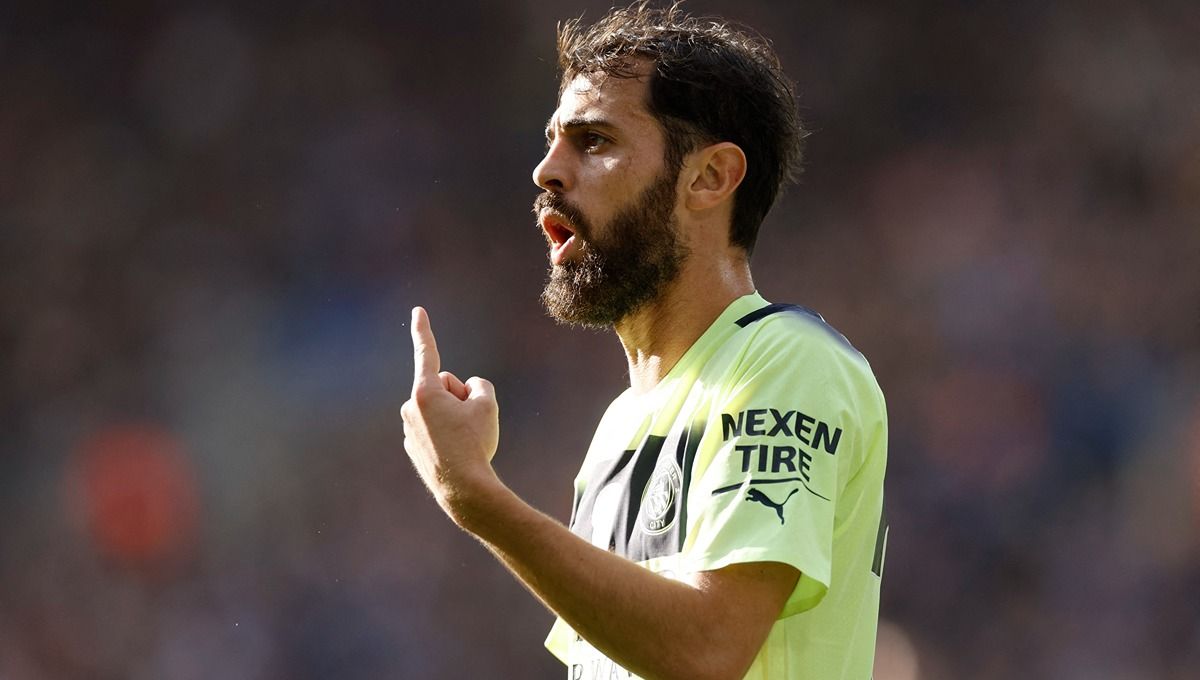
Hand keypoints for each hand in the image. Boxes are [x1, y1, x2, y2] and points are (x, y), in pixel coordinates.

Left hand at [401, 307, 499, 518]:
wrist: (465, 490)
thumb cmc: (476, 443)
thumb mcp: (488, 403)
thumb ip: (478, 384)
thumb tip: (467, 389)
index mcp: (424, 392)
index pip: (427, 352)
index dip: (423, 329)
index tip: (418, 310)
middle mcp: (410, 408)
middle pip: (444, 387)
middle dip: (459, 397)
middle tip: (471, 422)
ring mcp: (409, 430)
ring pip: (441, 411)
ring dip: (455, 418)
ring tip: (465, 442)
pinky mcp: (413, 448)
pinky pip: (436, 430)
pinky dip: (448, 436)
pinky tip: (457, 453)